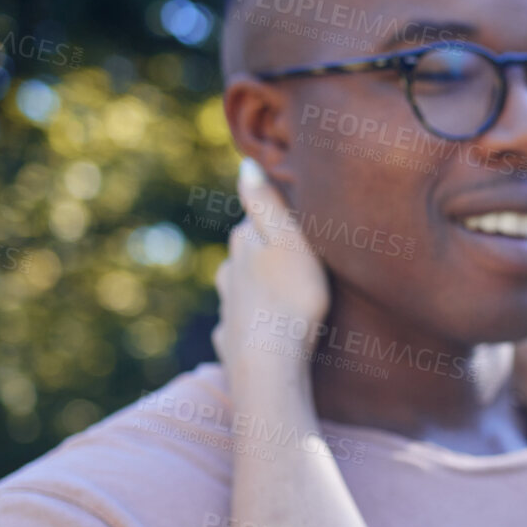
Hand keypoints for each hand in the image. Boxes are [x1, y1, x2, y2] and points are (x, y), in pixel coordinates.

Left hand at [211, 159, 329, 378]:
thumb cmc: (289, 297)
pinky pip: (241, 325)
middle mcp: (228, 272)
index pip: (255, 222)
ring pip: (241, 290)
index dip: (277, 223)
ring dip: (258, 290)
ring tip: (285, 299)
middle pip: (247, 256)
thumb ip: (265, 203)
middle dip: (267, 257)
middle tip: (299, 265)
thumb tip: (245, 164)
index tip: (299, 229)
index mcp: (242, 244)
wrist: (268, 362)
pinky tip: (264, 332)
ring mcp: (227, 308)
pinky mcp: (230, 339)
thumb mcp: (288, 240)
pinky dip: (252, 324)